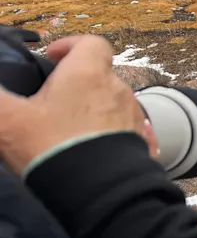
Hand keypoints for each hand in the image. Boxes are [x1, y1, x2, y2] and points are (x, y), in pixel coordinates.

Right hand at [0, 35, 155, 175]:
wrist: (98, 193)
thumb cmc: (52, 148)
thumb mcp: (7, 120)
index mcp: (89, 74)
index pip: (91, 43)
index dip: (72, 46)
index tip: (52, 58)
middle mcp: (118, 90)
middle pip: (102, 75)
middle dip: (80, 83)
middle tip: (54, 102)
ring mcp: (134, 118)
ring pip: (116, 103)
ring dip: (97, 109)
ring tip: (73, 129)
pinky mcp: (143, 144)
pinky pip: (131, 130)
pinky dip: (116, 132)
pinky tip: (102, 145)